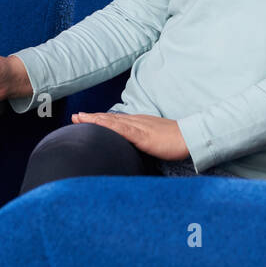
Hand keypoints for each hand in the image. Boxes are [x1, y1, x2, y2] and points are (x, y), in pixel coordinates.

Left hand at [72, 112, 190, 161]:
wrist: (190, 137)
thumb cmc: (176, 141)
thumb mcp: (155, 140)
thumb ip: (143, 142)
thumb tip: (132, 150)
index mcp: (140, 123)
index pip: (116, 120)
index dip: (100, 119)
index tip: (84, 118)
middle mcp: (137, 122)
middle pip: (110, 118)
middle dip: (92, 117)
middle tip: (75, 116)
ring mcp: (139, 127)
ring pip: (113, 122)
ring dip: (95, 119)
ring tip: (79, 118)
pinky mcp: (143, 136)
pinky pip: (123, 130)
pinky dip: (109, 127)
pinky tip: (99, 125)